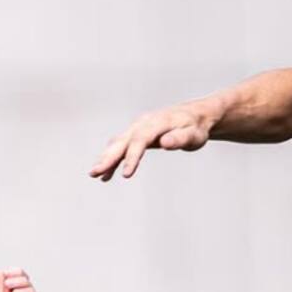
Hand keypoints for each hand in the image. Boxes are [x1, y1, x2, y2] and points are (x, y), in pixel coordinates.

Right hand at [89, 102, 212, 180]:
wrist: (195, 116)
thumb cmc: (195, 127)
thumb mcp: (194, 134)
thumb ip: (180, 139)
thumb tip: (165, 143)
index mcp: (157, 123)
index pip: (140, 140)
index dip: (132, 158)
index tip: (126, 175)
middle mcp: (143, 123)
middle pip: (123, 141)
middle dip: (109, 157)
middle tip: (95, 173)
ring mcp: (138, 127)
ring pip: (118, 143)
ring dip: (106, 158)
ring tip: (95, 175)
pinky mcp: (136, 134)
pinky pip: (121, 146)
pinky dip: (112, 158)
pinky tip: (106, 175)